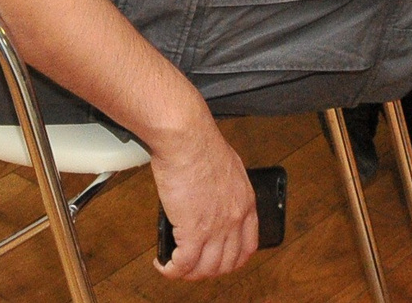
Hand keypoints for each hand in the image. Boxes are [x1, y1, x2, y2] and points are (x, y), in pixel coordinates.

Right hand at [148, 123, 257, 280]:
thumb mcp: (226, 166)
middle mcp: (235, 219)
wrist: (186, 137)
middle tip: (194, 266)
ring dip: (190, 273)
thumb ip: (224, 186)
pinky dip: (172, 269)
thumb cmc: (199, 142)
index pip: (248, 246)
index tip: (222, 260)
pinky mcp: (192, 231)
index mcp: (245, 202)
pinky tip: (164, 265)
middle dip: (209, 270)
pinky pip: (183, 264)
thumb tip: (211, 195)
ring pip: (205, 268)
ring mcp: (216, 228)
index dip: (233, 259)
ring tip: (176, 267)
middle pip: (227, 263)